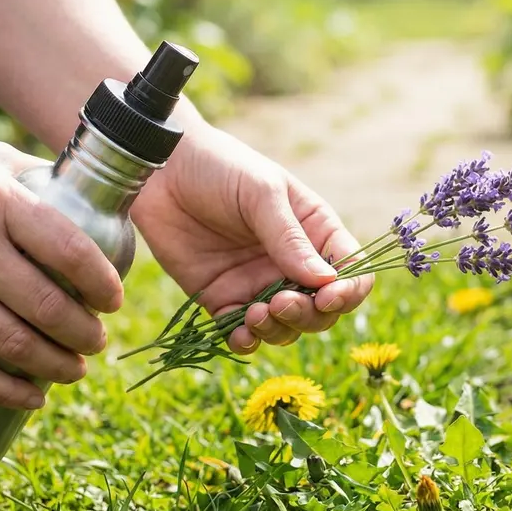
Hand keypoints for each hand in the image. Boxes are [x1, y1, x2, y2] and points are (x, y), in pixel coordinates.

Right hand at [0, 128, 122, 408]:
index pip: (67, 251)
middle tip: (98, 338)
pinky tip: (33, 398)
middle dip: (85, 333)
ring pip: (12, 345)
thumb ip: (38, 182)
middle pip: (45, 307)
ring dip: (56, 366)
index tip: (113, 299)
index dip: (101, 283)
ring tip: (76, 368)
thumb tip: (94, 205)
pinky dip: (6, 391)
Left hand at [131, 124, 373, 353]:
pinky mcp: (223, 300)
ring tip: (255, 313)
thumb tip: (324, 281)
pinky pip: (243, 334)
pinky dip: (247, 342)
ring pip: (286, 328)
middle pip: (322, 310)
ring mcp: (258, 285)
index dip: (348, 292)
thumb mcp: (260, 193)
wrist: (160, 171)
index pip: (351, 272)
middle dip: (309, 316)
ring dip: (278, 330)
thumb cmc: (219, 167)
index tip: (327, 297)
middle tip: (281, 303)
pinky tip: (240, 334)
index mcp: (315, 232)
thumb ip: (289, 237)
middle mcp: (292, 264)